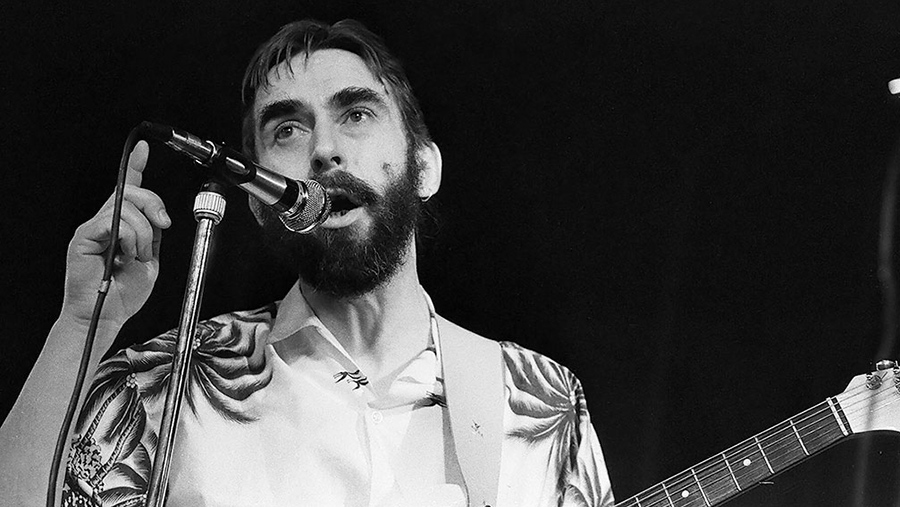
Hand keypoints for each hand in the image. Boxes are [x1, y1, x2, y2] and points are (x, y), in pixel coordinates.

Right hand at [61, 141, 170, 327]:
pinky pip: (113, 222)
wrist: (107, 314)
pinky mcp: (83, 237)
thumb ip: (153, 233)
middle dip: (155, 205)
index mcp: (123, 223)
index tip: (143, 149)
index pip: (128, 188)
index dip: (136, 166)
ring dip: (144, 234)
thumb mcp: (151, 257)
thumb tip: (159, 215)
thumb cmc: (124, 291)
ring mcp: (93, 227)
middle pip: (132, 192)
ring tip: (137, 256)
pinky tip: (126, 255)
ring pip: (127, 207)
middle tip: (162, 226)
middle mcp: (106, 221)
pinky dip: (129, 238)